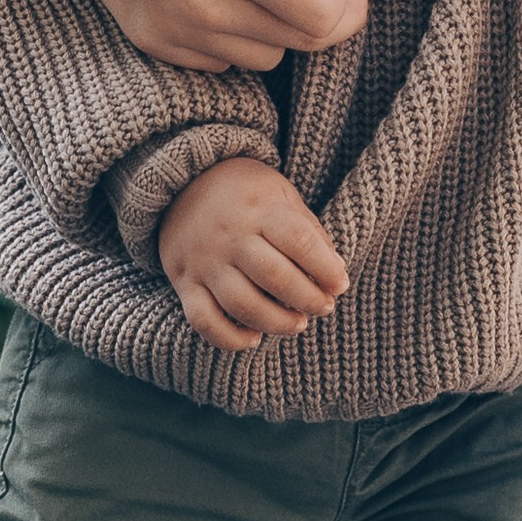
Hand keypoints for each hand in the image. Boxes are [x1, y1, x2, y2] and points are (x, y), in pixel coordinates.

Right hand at [0, 0, 368, 74]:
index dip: (344, 2)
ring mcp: (175, 31)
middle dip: (324, 17)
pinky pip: (216, 60)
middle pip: (298, 43)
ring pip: (260, 59)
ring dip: (277, 31)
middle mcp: (207, 9)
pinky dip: (233, 39)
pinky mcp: (151, 40)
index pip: (320, 17)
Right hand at [158, 156, 348, 352]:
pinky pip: (203, 319)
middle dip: (307, 299)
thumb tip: (336, 272)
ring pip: (241, 304)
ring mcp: (204, 261)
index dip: (326, 268)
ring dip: (276, 322)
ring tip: (298, 323)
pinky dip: (229, 338)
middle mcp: (230, 236)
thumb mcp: (281, 193)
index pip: (298, 241)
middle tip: (324, 307)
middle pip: (273, 276)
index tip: (339, 284)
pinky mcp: (185, 282)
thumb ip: (308, 230)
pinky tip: (253, 338)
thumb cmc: (245, 192)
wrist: (182, 182)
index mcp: (259, 209)